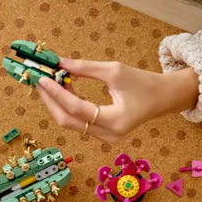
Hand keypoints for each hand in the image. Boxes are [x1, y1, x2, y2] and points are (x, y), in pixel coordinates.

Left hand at [36, 58, 198, 141]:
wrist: (162, 98)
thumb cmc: (142, 82)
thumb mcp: (115, 70)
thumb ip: (85, 68)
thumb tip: (59, 63)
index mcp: (116, 120)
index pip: (77, 108)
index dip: (57, 93)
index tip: (43, 79)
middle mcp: (109, 135)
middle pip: (68, 121)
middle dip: (50, 101)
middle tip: (39, 83)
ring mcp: (104, 138)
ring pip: (70, 123)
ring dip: (56, 103)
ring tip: (49, 83)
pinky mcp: (101, 134)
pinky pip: (77, 122)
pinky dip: (66, 107)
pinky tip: (61, 91)